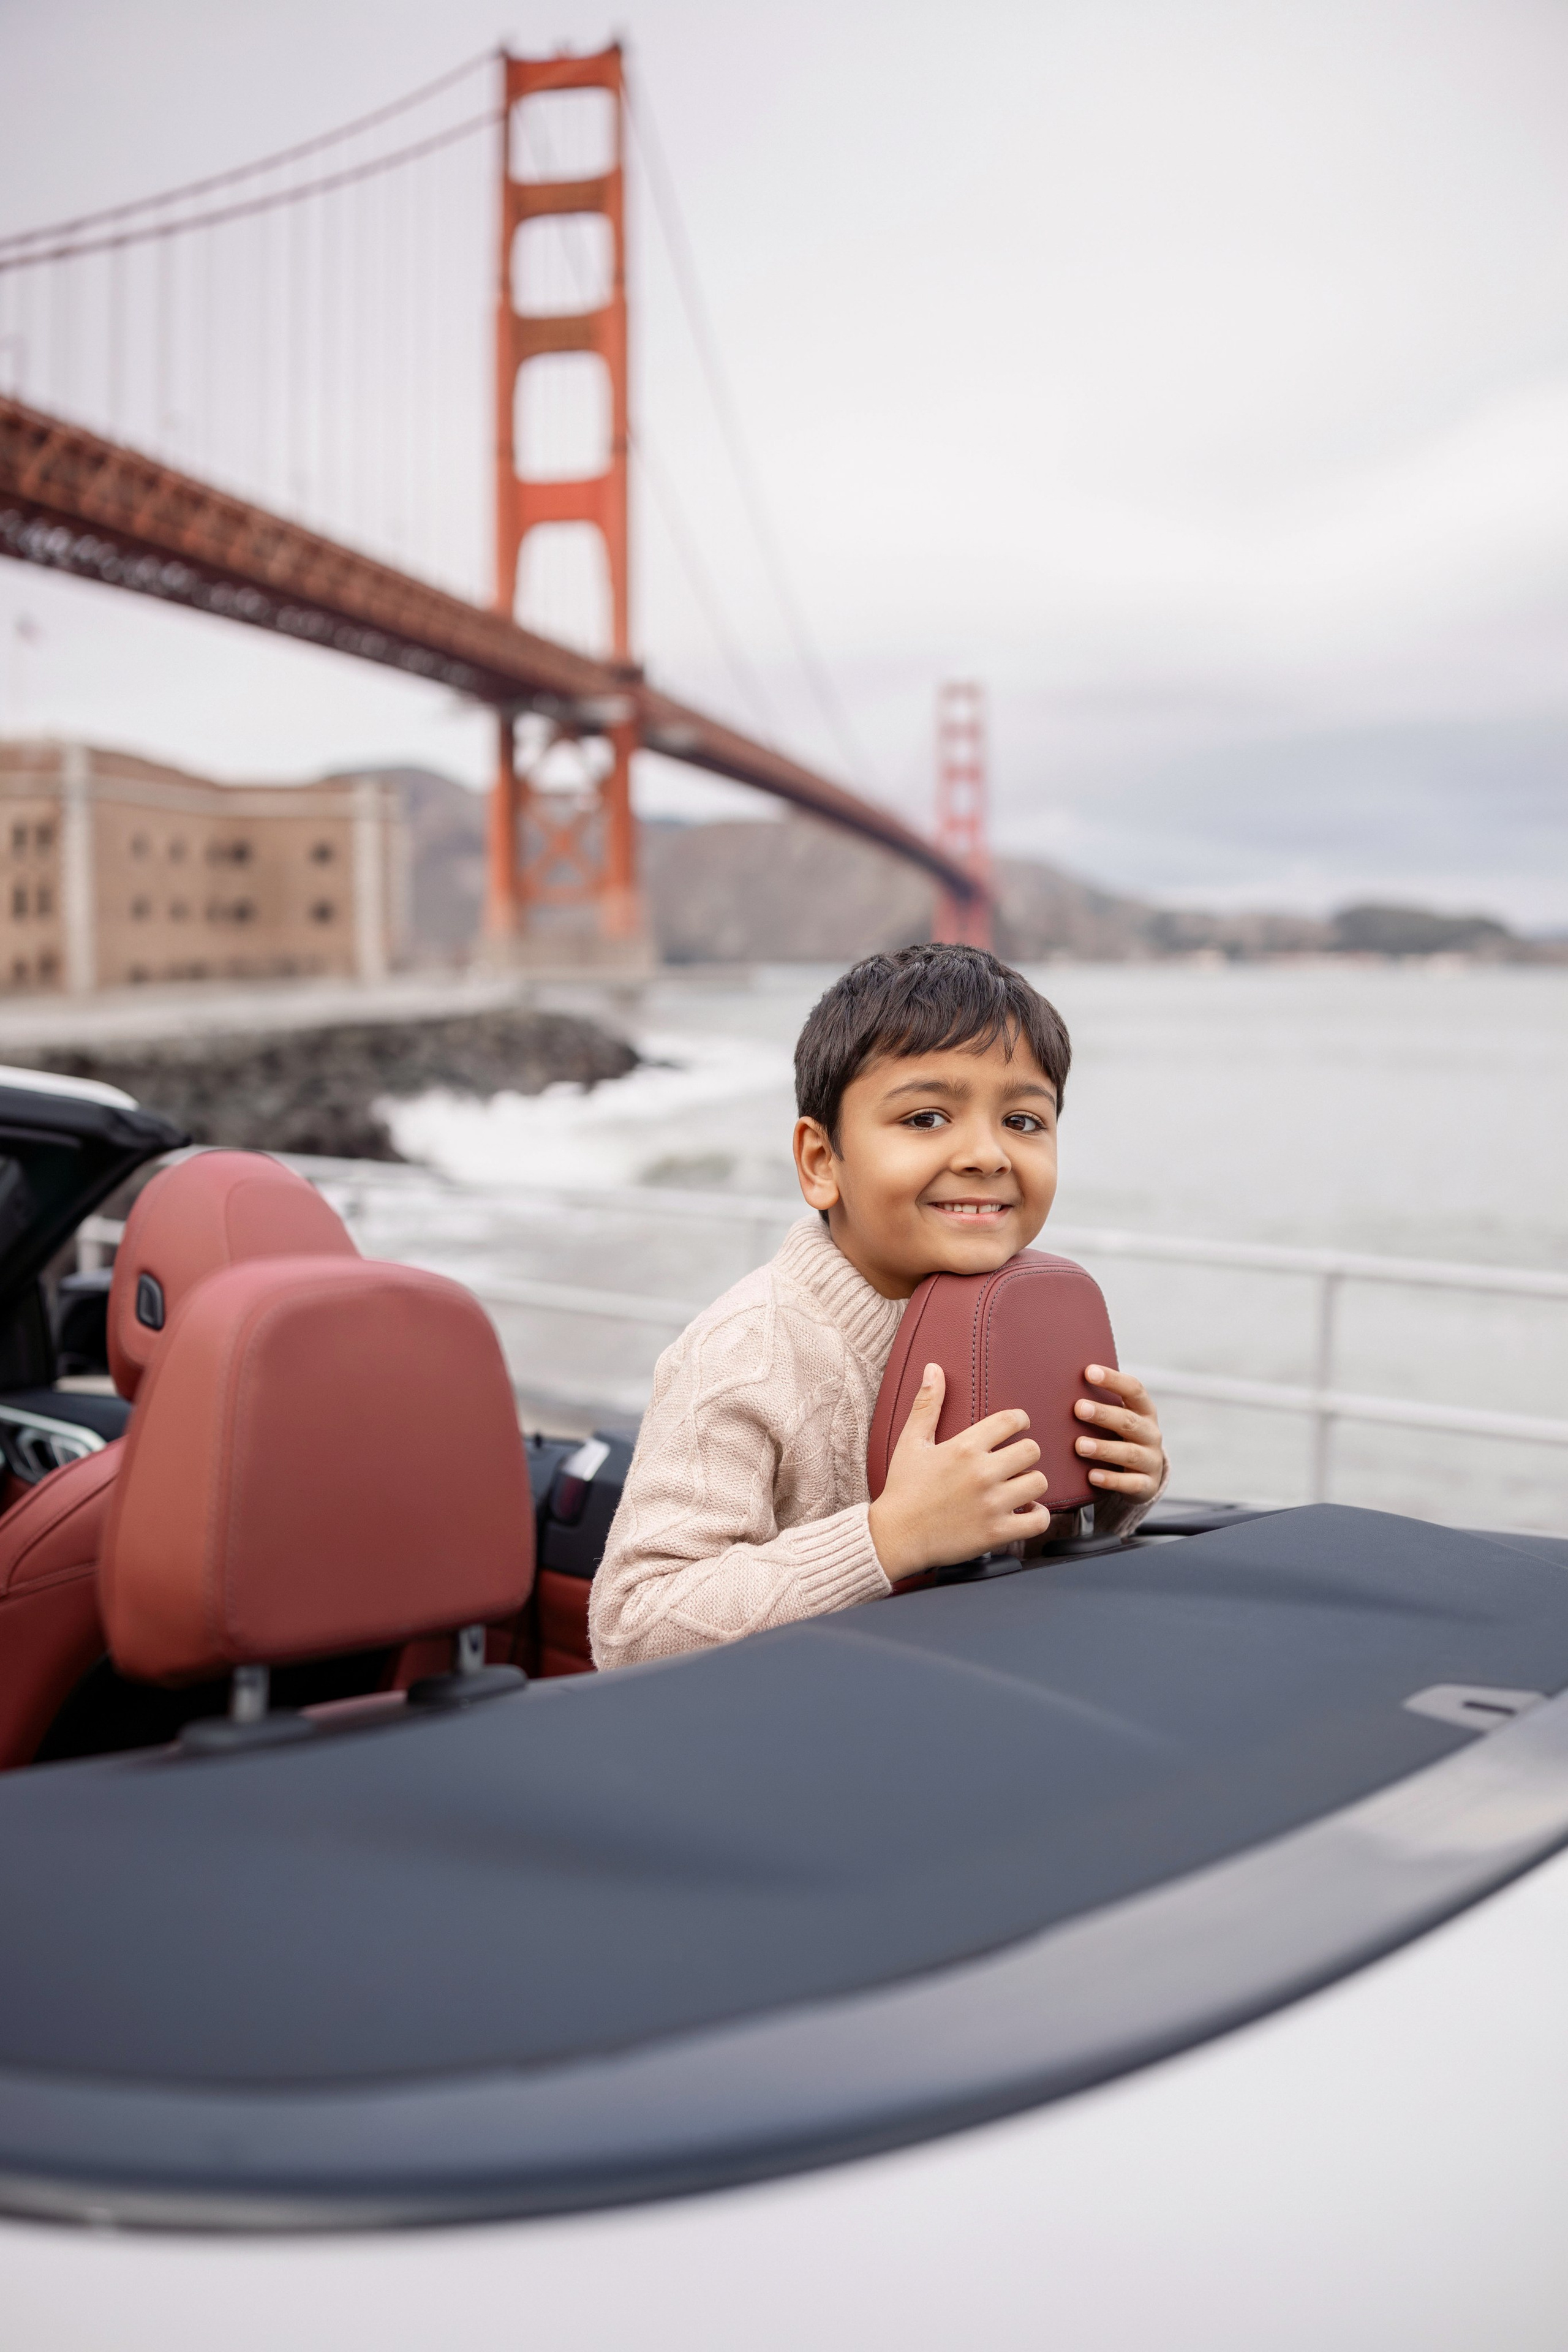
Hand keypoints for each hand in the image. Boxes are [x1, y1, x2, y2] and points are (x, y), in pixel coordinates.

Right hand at [868, 1363, 1051, 1582]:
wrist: (896, 1537)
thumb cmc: (904, 1489)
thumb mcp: (911, 1442)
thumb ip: (927, 1405)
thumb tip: (934, 1369)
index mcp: (965, 1448)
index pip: (1012, 1420)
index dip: (1020, 1421)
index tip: (1017, 1429)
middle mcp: (983, 1473)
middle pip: (1032, 1450)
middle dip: (1025, 1454)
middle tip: (1013, 1463)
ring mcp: (992, 1504)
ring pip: (1039, 1482)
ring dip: (1031, 1484)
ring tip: (1018, 1487)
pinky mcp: (997, 1532)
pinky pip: (1039, 1520)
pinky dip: (1038, 1516)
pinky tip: (1026, 1511)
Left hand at [1073, 1367, 1164, 1498]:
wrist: (1146, 1474)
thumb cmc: (1121, 1437)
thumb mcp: (1118, 1419)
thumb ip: (1100, 1404)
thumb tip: (1060, 1384)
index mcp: (1144, 1411)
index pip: (1133, 1390)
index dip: (1113, 1380)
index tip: (1089, 1371)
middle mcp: (1151, 1433)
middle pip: (1129, 1421)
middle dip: (1104, 1414)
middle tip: (1078, 1408)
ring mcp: (1151, 1460)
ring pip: (1129, 1453)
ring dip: (1104, 1448)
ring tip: (1080, 1445)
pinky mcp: (1146, 1484)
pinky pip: (1131, 1483)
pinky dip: (1111, 1480)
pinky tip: (1092, 1475)